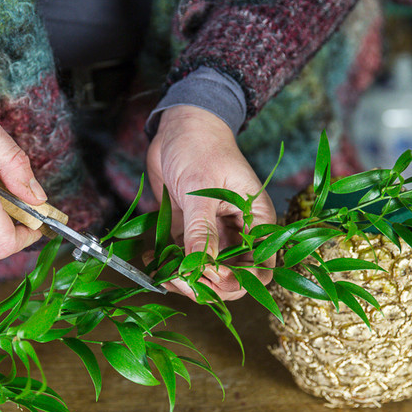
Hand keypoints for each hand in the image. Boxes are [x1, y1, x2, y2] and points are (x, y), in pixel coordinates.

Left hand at [146, 105, 275, 300]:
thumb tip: (202, 268)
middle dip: (208, 286)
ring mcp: (213, 234)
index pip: (260, 268)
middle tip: (180, 279)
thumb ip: (201, 231)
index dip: (238, 281)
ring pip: (206, 274)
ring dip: (185, 281)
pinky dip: (168, 267)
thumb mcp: (200, 190)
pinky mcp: (189, 232)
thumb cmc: (199, 147)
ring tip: (163, 273)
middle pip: (232, 279)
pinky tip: (152, 261)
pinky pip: (183, 260)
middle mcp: (238, 232)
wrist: (178, 125)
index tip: (211, 276)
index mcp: (255, 221)